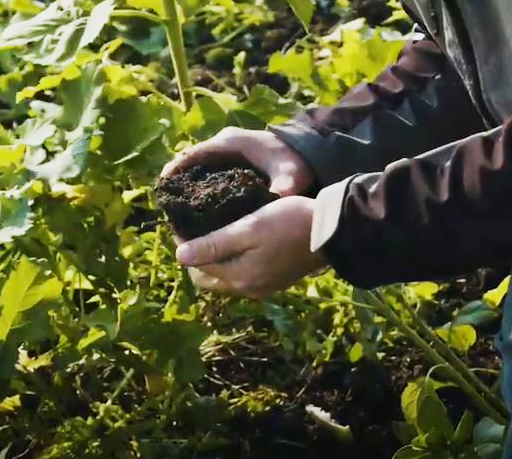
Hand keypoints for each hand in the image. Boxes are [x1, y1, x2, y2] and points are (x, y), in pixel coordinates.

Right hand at [160, 127, 314, 195]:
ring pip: (197, 168)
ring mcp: (226, 154)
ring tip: (175, 210)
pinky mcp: (230, 163)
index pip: (193, 154)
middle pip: (190, 162)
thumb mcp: (290, 175)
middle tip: (166, 206)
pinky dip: (198, 187)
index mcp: (229, 143)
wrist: (309, 153)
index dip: (174, 169)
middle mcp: (223, 145)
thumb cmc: (295, 160)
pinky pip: (207, 173)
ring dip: (186, 185)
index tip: (161, 187)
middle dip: (176, 181)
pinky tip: (196, 208)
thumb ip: (283, 188)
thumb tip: (276, 202)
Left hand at [175, 196, 326, 297]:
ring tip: (213, 231)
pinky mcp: (275, 279)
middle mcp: (248, 289)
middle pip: (209, 277)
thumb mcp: (248, 229)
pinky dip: (233, 260)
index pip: (197, 268)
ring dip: (215, 258)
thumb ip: (214, 244)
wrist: (332, 231)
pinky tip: (236, 240)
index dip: (185, 245)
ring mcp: (263, 286)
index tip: (183, 220)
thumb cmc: (288, 223)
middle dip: (197, 256)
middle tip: (195, 228)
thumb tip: (179, 257)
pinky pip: (243, 273)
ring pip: (226, 276)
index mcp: (239, 279)